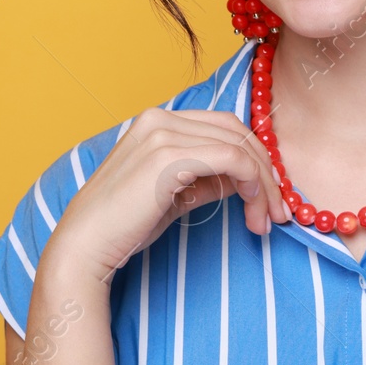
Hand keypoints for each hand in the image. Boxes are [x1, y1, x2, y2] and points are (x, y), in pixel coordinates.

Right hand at [41, 108, 291, 284]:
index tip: (270, 194)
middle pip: (237, 132)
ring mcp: (163, 133)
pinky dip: (253, 184)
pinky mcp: (169, 156)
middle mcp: (161, 118)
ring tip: (268, 220)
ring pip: (240, 147)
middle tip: (280, 211)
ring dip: (264, 184)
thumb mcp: (174, 194)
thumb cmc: (124, 225)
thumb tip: (246, 179)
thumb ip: (207, 179)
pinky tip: (254, 211)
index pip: (224, 127)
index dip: (255, 157)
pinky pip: (232, 160)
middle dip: (267, 172)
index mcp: (158, 120)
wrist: (86, 246)